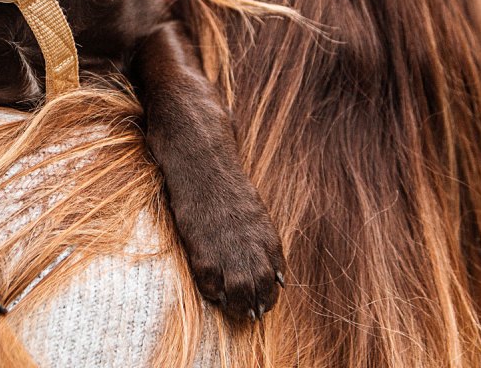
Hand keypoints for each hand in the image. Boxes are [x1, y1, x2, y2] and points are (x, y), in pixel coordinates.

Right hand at [173, 177, 284, 320]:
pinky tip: (214, 293)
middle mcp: (251, 246)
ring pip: (239, 291)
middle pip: (260, 287)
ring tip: (236, 310)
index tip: (266, 301)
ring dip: (238, 306)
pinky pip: (210, 282)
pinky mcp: (202, 248)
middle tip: (252, 314)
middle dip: (258, 304)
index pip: (276, 276)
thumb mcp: (256, 215)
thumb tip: (278, 276)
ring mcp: (226, 249)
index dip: (271, 293)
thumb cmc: (228, 189)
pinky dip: (214, 292)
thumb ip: (265, 244)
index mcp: (267, 237)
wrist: (204, 167)